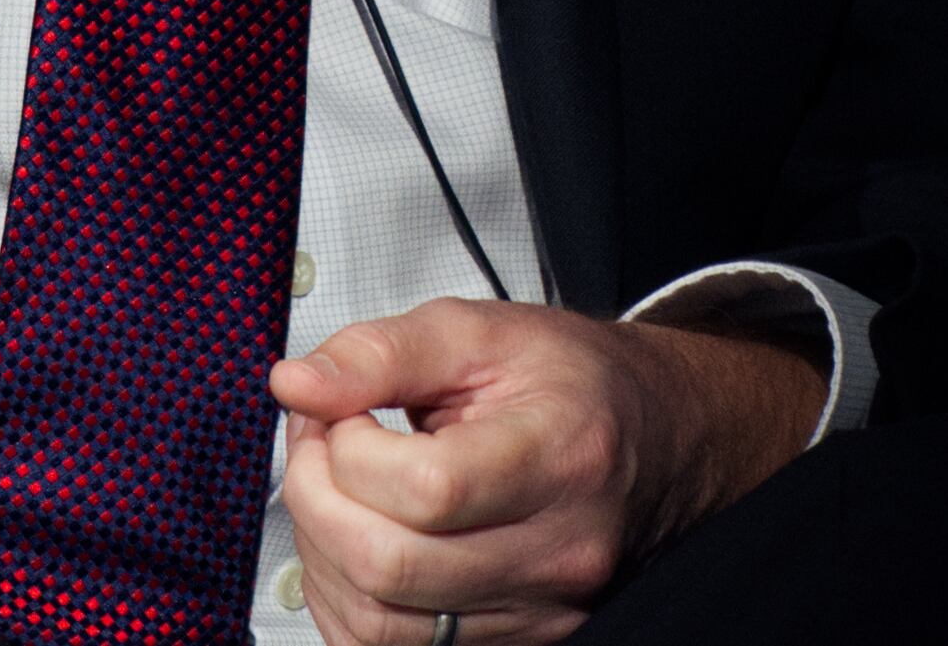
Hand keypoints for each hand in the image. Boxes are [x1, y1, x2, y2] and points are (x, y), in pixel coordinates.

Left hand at [267, 302, 820, 644]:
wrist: (652, 439)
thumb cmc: (572, 384)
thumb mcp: (482, 332)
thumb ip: (382, 352)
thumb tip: (295, 385)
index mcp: (560, 456)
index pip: (427, 489)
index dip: (352, 451)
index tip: (342, 412)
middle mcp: (557, 549)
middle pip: (391, 566)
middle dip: (317, 499)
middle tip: (318, 444)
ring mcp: (539, 609)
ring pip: (381, 624)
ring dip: (323, 554)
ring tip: (332, 489)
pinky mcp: (517, 640)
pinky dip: (347, 602)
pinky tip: (350, 542)